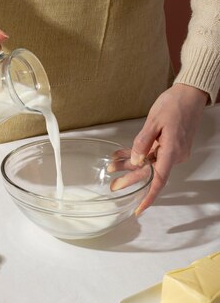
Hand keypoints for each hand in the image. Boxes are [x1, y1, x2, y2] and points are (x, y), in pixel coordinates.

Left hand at [110, 84, 207, 213]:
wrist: (191, 93)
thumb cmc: (174, 104)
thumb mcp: (154, 121)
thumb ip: (143, 142)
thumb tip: (136, 162)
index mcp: (172, 151)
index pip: (159, 180)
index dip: (148, 197)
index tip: (138, 209)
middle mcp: (175, 154)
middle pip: (150, 173)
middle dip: (130, 179)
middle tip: (112, 185)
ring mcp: (174, 150)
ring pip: (149, 163)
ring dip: (131, 164)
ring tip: (112, 167)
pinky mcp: (171, 145)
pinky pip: (153, 153)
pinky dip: (139, 153)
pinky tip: (122, 154)